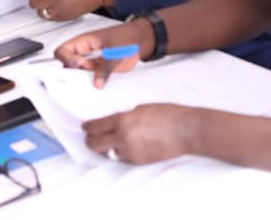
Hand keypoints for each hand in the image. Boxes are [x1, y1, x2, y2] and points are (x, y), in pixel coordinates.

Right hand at [55, 19, 153, 86]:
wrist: (141, 41)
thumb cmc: (126, 37)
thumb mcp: (114, 50)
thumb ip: (105, 67)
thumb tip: (97, 83)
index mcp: (82, 43)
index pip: (62, 51)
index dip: (67, 60)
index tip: (80, 66)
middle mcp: (84, 54)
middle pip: (68, 66)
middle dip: (73, 75)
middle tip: (87, 80)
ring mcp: (91, 64)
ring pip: (79, 76)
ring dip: (84, 83)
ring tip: (95, 86)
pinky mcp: (99, 73)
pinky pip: (91, 81)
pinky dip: (93, 86)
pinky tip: (100, 90)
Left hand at [83, 104, 197, 163]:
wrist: (186, 130)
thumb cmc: (167, 114)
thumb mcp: (140, 108)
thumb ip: (124, 116)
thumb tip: (114, 122)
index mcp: (122, 120)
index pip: (95, 127)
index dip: (87, 127)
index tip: (84, 127)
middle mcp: (123, 138)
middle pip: (95, 144)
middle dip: (90, 140)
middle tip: (90, 137)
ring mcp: (131, 152)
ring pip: (109, 154)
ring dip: (106, 148)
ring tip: (107, 143)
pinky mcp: (140, 161)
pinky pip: (123, 159)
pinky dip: (120, 154)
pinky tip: (123, 148)